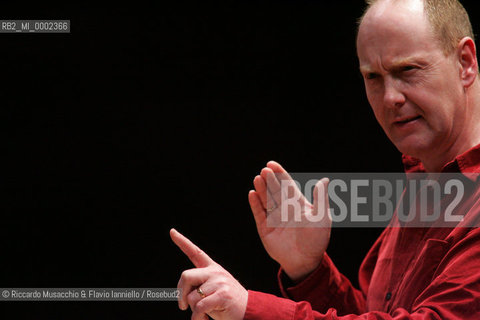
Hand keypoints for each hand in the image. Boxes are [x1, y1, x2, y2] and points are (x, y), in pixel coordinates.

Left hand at [170, 228, 247, 319]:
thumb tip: (182, 297)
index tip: (172, 232)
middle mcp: (215, 272)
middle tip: (182, 306)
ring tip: (204, 313)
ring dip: (193, 310)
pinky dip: (197, 317)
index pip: (195, 252)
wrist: (248, 311)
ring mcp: (220, 282)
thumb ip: (198, 287)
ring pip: (192, 296)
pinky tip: (203, 319)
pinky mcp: (223, 294)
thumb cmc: (226, 303)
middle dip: (180, 293)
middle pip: (186, 276)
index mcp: (212, 268)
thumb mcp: (210, 291)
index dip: (182, 242)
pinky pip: (200, 307)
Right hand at [248, 161, 330, 281]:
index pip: (286, 185)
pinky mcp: (265, 229)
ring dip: (261, 189)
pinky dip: (255, 204)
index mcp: (297, 204)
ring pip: (265, 200)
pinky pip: (259, 214)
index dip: (279, 174)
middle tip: (264, 171)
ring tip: (257, 179)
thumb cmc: (317, 239)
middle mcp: (284, 209)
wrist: (305, 261)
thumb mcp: (322, 217)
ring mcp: (274, 218)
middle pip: (274, 190)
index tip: (271, 164)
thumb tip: (325, 180)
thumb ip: (321, 199)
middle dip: (269, 180)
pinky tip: (252, 194)